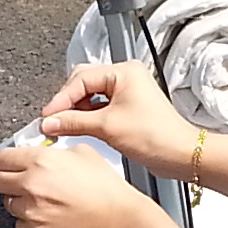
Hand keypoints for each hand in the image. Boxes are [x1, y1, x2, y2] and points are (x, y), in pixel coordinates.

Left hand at [0, 139, 162, 227]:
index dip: (7, 160)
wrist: (118, 220)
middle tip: (21, 181)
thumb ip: (54, 151)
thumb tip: (41, 152)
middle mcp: (31, 185)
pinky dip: (30, 221)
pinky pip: (20, 225)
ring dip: (20, 201)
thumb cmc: (106, 189)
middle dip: (7, 179)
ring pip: (9, 204)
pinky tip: (48, 216)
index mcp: (40, 161)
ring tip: (43, 201)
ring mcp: (31, 211)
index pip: (2, 158)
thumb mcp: (83, 152)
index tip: (11, 164)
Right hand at [37, 62, 197, 175]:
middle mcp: (127, 76)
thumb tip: (50, 122)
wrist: (181, 155)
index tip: (47, 116)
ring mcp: (128, 91)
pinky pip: (100, 106)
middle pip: (84, 83)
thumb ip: (73, 122)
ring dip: (77, 110)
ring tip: (64, 126)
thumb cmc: (156, 137)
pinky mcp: (129, 106)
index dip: (61, 99)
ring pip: (91, 95)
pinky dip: (88, 116)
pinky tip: (79, 127)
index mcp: (124, 72)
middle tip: (53, 121)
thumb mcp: (107, 127)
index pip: (81, 79)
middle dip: (67, 102)